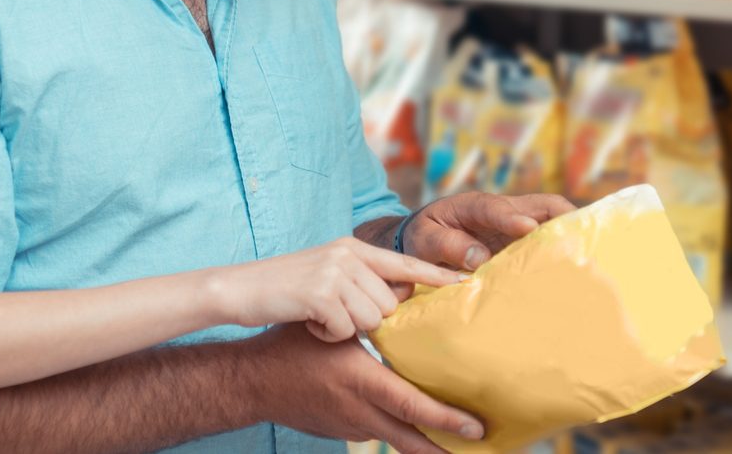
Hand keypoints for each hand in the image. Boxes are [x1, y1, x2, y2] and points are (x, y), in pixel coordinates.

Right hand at [208, 238, 465, 341]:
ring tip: (321, 318)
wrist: (238, 288)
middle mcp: (348, 254)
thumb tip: (397, 298)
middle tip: (339, 318)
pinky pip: (345, 328)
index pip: (405, 260)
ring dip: (347, 328)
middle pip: (390, 302)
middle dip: (368, 320)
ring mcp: (334, 271)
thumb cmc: (283, 289)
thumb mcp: (327, 273)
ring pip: (371, 318)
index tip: (466, 283)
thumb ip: (361, 278)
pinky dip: (328, 334)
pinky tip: (310, 323)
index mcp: (353, 247)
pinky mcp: (320, 293)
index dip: (436, 274)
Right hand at [237, 323, 483, 453]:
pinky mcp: (342, 432)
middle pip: (411, 438)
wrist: (251, 383)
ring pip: (397, 440)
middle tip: (480, 446)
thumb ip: (370, 315)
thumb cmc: (290, 346)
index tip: (475, 425)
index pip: (410, 404)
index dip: (444, 418)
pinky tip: (420, 433)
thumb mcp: (331, 325)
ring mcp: (350, 426)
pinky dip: (402, 436)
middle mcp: (358, 411)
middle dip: (446, 447)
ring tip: (460, 447)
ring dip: (428, 446)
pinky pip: (380, 435)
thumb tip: (409, 292)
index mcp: (360, 382)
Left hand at [402, 192, 576, 270]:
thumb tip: (478, 258)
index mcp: (473, 205)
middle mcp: (502, 211)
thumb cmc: (423, 236)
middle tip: (584, 236)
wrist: (424, 239)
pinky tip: (571, 271)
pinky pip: (544, 244)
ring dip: (567, 236)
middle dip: (564, 216)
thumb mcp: (424, 240)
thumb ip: (447, 244)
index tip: (526, 228)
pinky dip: (559, 253)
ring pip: (550, 223)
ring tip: (588, 256)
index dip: (511, 217)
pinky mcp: (520, 243)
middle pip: (542, 206)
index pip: (495, 207)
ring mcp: (515, 226)